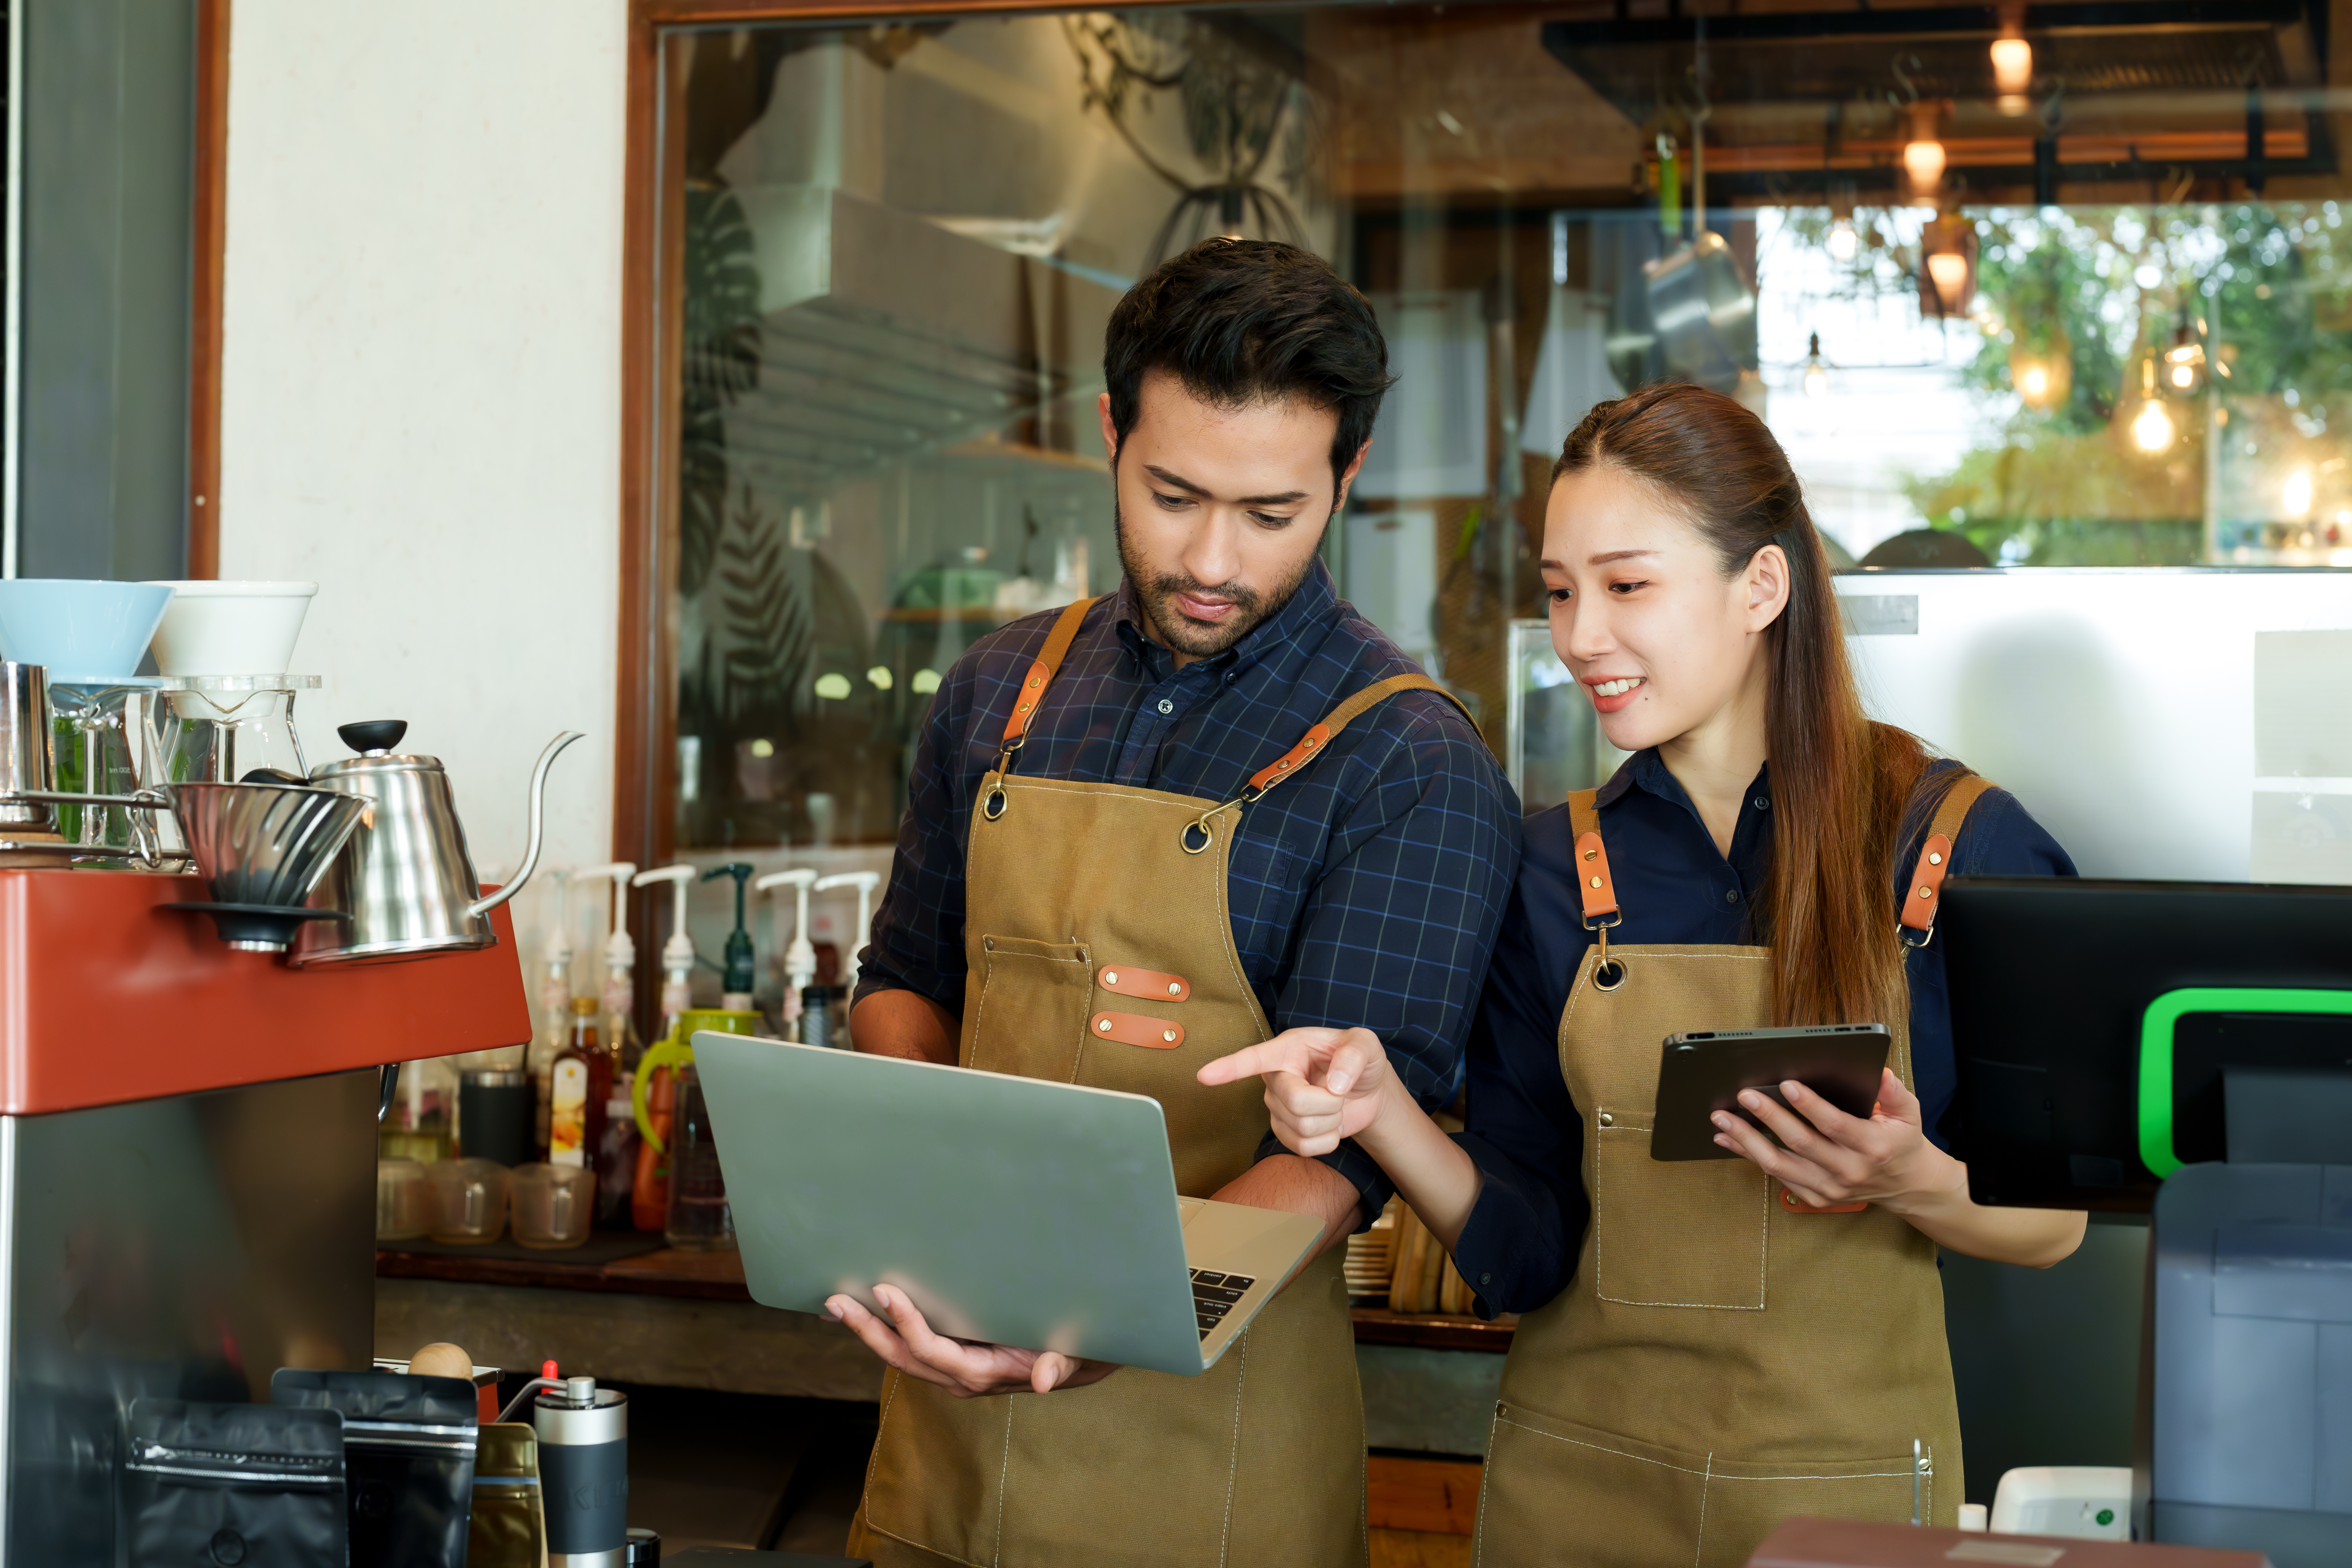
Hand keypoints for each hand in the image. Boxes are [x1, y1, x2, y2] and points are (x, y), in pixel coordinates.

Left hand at [825, 1285, 1118, 1397]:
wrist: (1076, 1362)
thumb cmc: (1074, 1350)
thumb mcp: (1074, 1354)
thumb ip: (1059, 1365)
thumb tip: (1044, 1379)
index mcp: (982, 1373)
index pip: (933, 1351)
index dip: (907, 1323)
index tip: (886, 1291)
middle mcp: (959, 1378)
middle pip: (902, 1357)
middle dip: (868, 1330)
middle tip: (836, 1301)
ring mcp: (951, 1370)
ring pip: (900, 1355)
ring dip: (868, 1331)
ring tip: (837, 1304)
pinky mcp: (950, 1358)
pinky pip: (910, 1347)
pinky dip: (884, 1330)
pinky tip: (865, 1310)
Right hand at [1197, 1027, 1394, 1156]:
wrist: (1367, 1092)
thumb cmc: (1361, 1062)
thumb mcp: (1367, 1045)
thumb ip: (1355, 1055)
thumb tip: (1334, 1084)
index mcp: (1288, 1050)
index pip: (1254, 1059)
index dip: (1229, 1068)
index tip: (1204, 1075)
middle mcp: (1276, 1078)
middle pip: (1295, 1102)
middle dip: (1330, 1103)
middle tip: (1340, 1092)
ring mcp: (1277, 1108)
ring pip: (1302, 1127)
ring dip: (1332, 1121)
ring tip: (1335, 1106)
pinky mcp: (1285, 1132)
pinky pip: (1304, 1148)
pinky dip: (1329, 1141)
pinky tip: (1331, 1127)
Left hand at [1710, 1069, 1964, 1213]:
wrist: (1906, 1185)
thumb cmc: (1902, 1141)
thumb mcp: (1909, 1113)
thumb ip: (1894, 1092)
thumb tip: (1878, 1072)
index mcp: (1872, 1147)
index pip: (1834, 1125)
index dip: (1809, 1105)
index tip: (1786, 1084)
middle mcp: (1848, 1171)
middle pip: (1801, 1144)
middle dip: (1769, 1117)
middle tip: (1744, 1095)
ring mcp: (1829, 1188)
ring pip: (1780, 1165)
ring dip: (1747, 1140)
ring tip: (1722, 1119)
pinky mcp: (1815, 1197)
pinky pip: (1776, 1176)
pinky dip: (1748, 1156)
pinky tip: (1728, 1139)